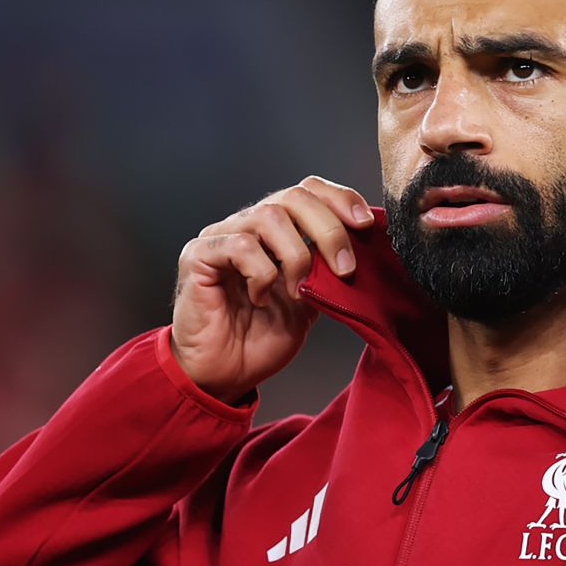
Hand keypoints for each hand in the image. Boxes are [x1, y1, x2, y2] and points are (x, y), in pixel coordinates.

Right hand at [171, 176, 373, 401]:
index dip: (340, 199)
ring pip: (270, 217)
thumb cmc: (260, 339)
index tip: (366, 225)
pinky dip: (261, 274)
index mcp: (277, 231)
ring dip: (296, 256)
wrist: (224, 375)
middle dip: (329, 230)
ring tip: (297, 292)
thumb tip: (365, 249)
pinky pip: (239, 246)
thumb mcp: (311, 301)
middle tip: (345, 268)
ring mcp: (222, 236)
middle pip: (294, 196)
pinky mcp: (198, 255)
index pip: (308, 190)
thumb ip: (328, 271)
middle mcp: (248, 225)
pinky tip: (259, 298)